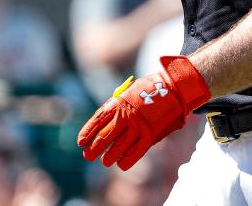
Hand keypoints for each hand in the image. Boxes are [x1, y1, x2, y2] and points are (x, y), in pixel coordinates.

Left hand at [77, 55, 209, 170]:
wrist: (171, 88)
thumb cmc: (147, 90)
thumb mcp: (127, 93)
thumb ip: (116, 107)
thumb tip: (103, 122)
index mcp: (117, 103)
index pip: (97, 120)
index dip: (87, 132)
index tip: (80, 142)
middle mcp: (125, 116)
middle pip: (104, 136)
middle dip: (94, 148)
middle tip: (88, 156)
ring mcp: (138, 126)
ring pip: (118, 147)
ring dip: (109, 156)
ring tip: (105, 161)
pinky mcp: (150, 134)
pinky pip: (136, 152)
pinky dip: (127, 160)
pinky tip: (121, 164)